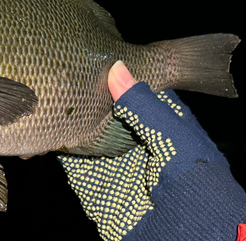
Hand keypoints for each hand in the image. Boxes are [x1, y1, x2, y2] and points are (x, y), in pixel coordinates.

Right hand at [59, 61, 245, 240]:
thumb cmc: (200, 188)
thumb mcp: (175, 139)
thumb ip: (144, 106)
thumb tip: (116, 67)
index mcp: (161, 124)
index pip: (132, 91)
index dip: (113, 75)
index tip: (89, 57)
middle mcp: (135, 141)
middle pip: (104, 112)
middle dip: (84, 97)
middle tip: (59, 76)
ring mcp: (115, 165)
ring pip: (86, 136)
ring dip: (68, 122)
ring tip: (46, 99)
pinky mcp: (98, 187)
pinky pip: (74, 164)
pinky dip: (58, 149)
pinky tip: (44, 131)